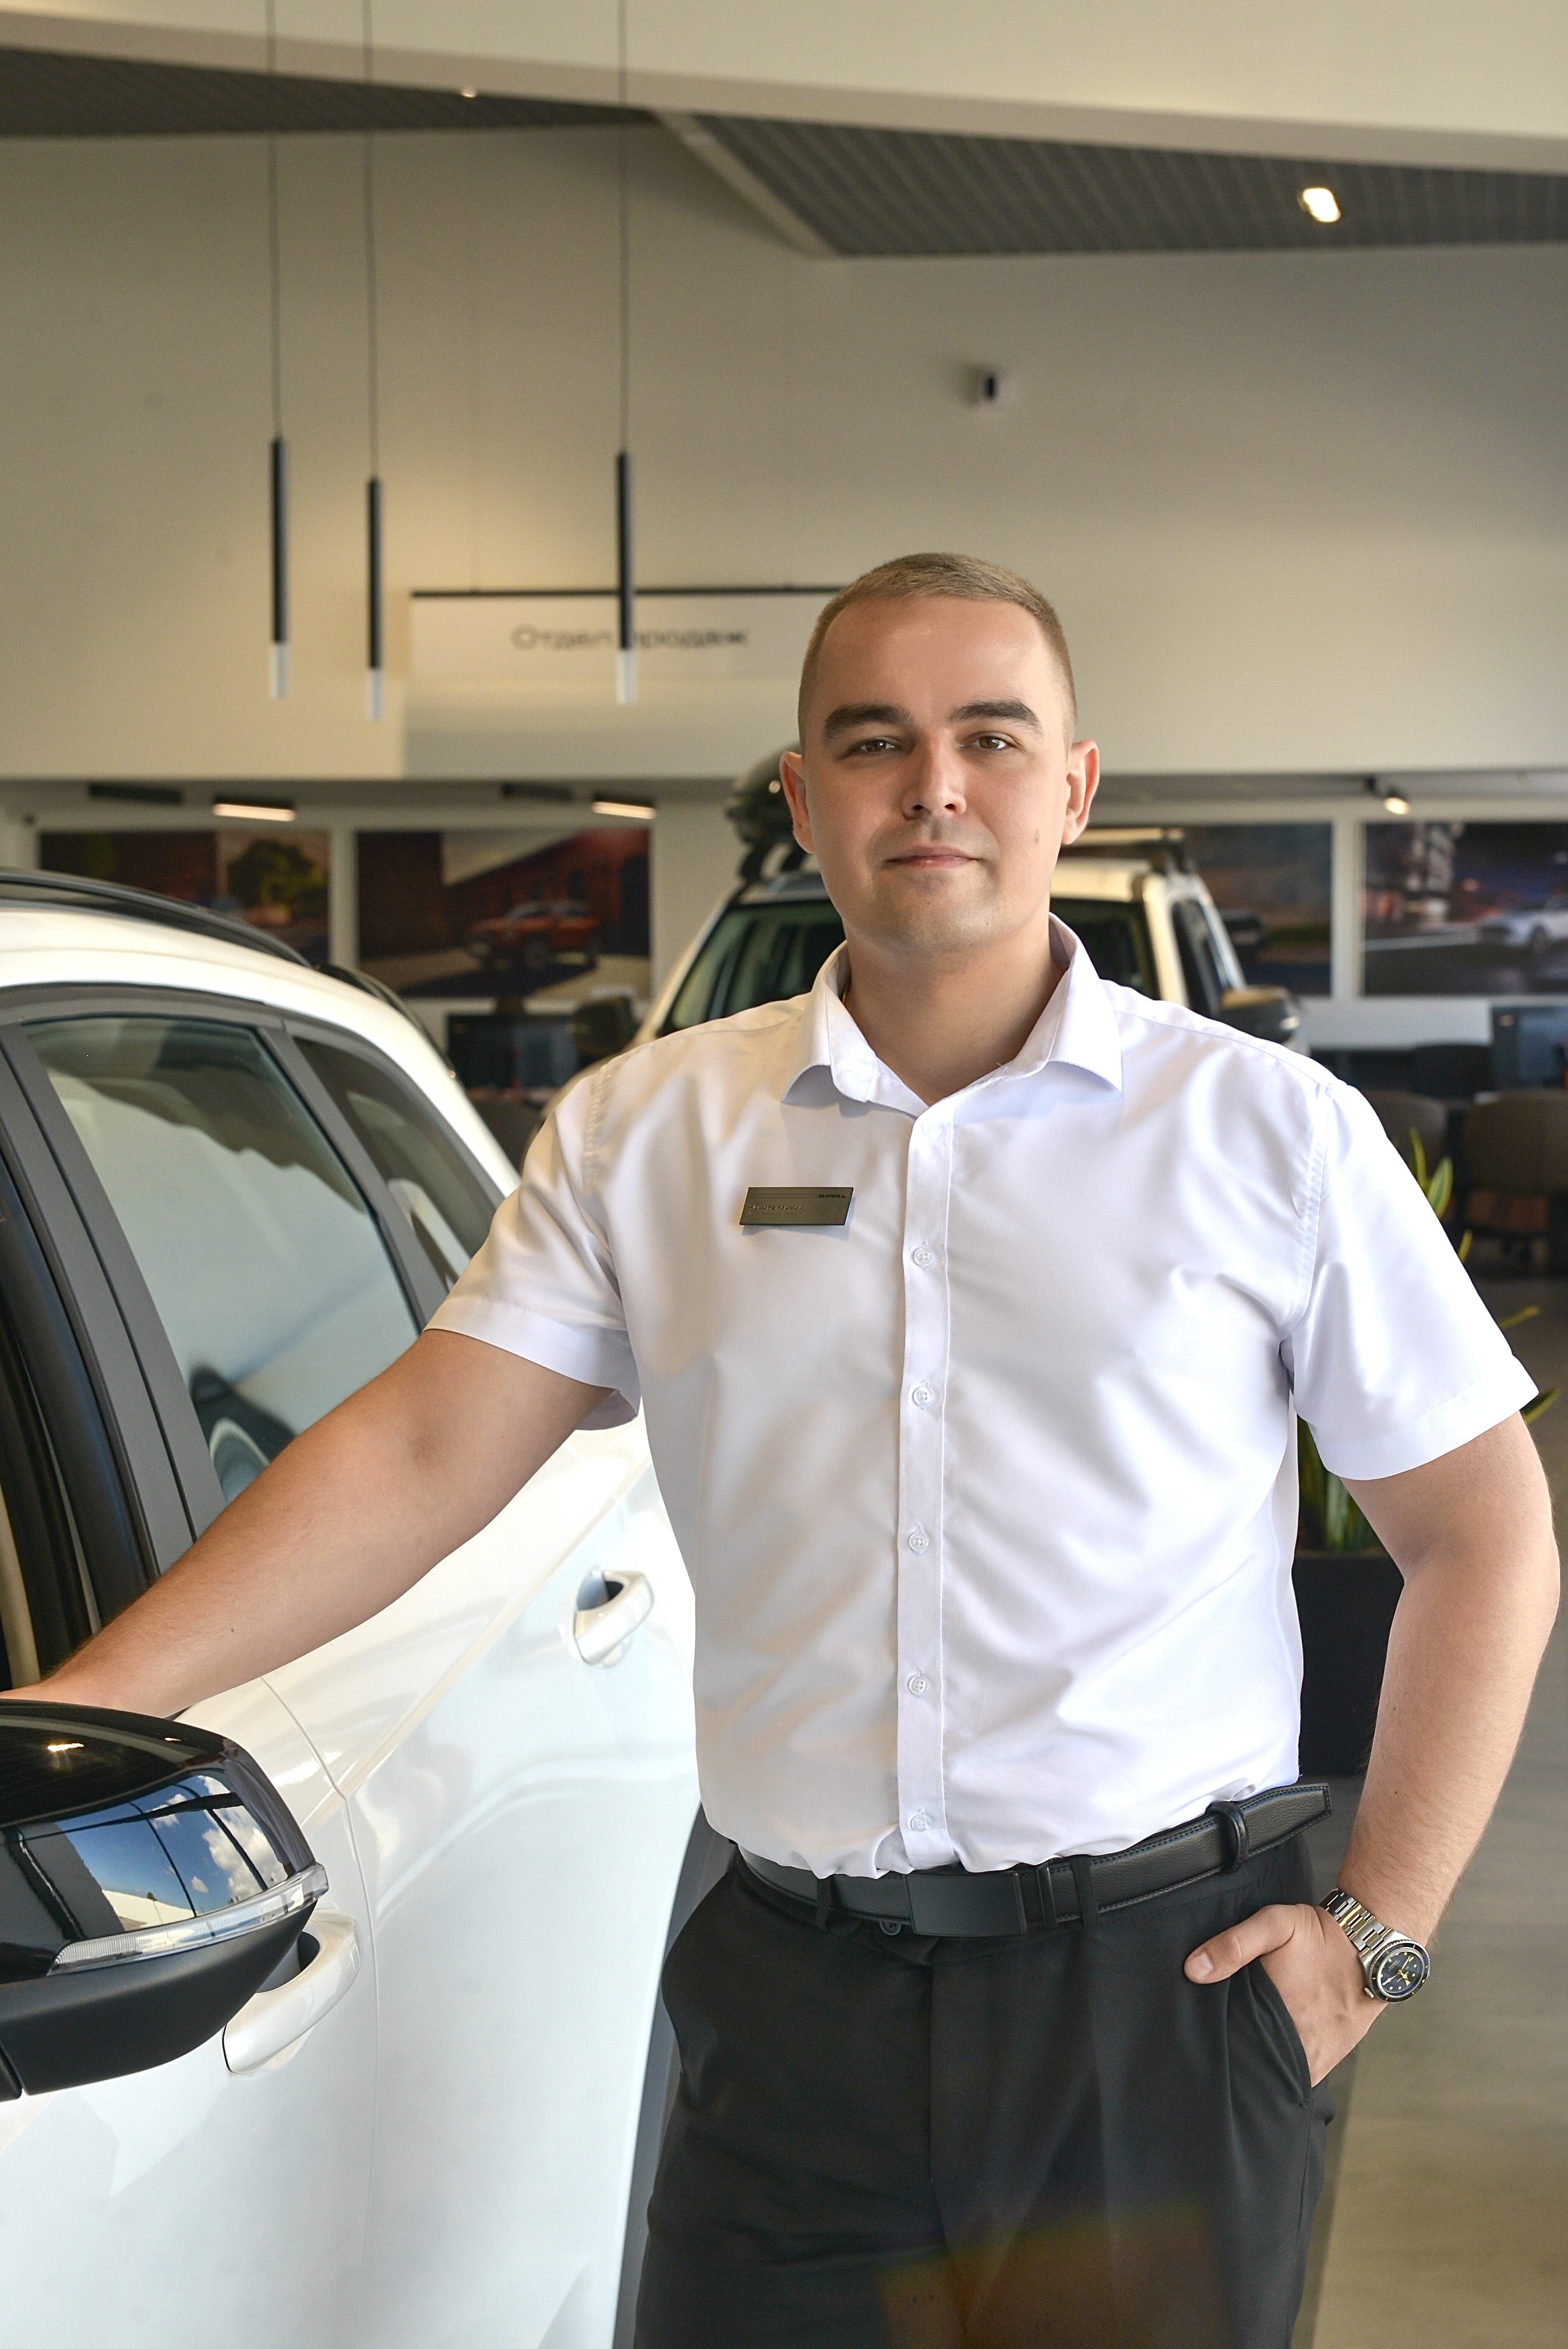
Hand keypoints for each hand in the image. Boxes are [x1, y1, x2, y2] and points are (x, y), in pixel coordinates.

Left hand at [1184, 1900, 1379, 2084]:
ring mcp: (1317, 2057)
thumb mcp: (1274, 1925)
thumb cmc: (1321, 1936)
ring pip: (1280, 2075)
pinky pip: (1301, 2074)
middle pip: (1258, 2068)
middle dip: (1239, 2063)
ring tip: (1245, 2053)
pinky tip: (1271, 2050)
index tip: (1203, 2045)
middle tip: (1220, 2049)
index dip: (1220, 2053)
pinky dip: (1286, 2067)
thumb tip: (1194, 1969)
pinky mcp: (1331, 2058)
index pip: (1238, 2054)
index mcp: (1278, 2022)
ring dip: (1263, 2067)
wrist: (1371, 1946)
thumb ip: (1234, 1945)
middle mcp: (1300, 2048)